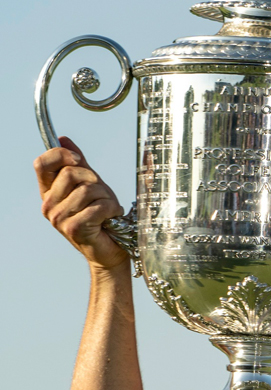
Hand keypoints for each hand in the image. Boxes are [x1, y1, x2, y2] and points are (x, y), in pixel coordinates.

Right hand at [34, 137, 128, 270]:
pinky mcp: (73, 229)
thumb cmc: (102, 217)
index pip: (41, 163)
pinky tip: (111, 219)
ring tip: (109, 210)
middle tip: (103, 196)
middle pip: (70, 173)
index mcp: (49, 192)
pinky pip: (97, 206)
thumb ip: (78, 163)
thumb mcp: (91, 184)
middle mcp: (49, 205)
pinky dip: (111, 209)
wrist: (111, 250)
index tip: (79, 161)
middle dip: (95, 180)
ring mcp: (58, 218)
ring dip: (107, 197)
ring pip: (87, 189)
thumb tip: (63, 139)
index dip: (61, 155)